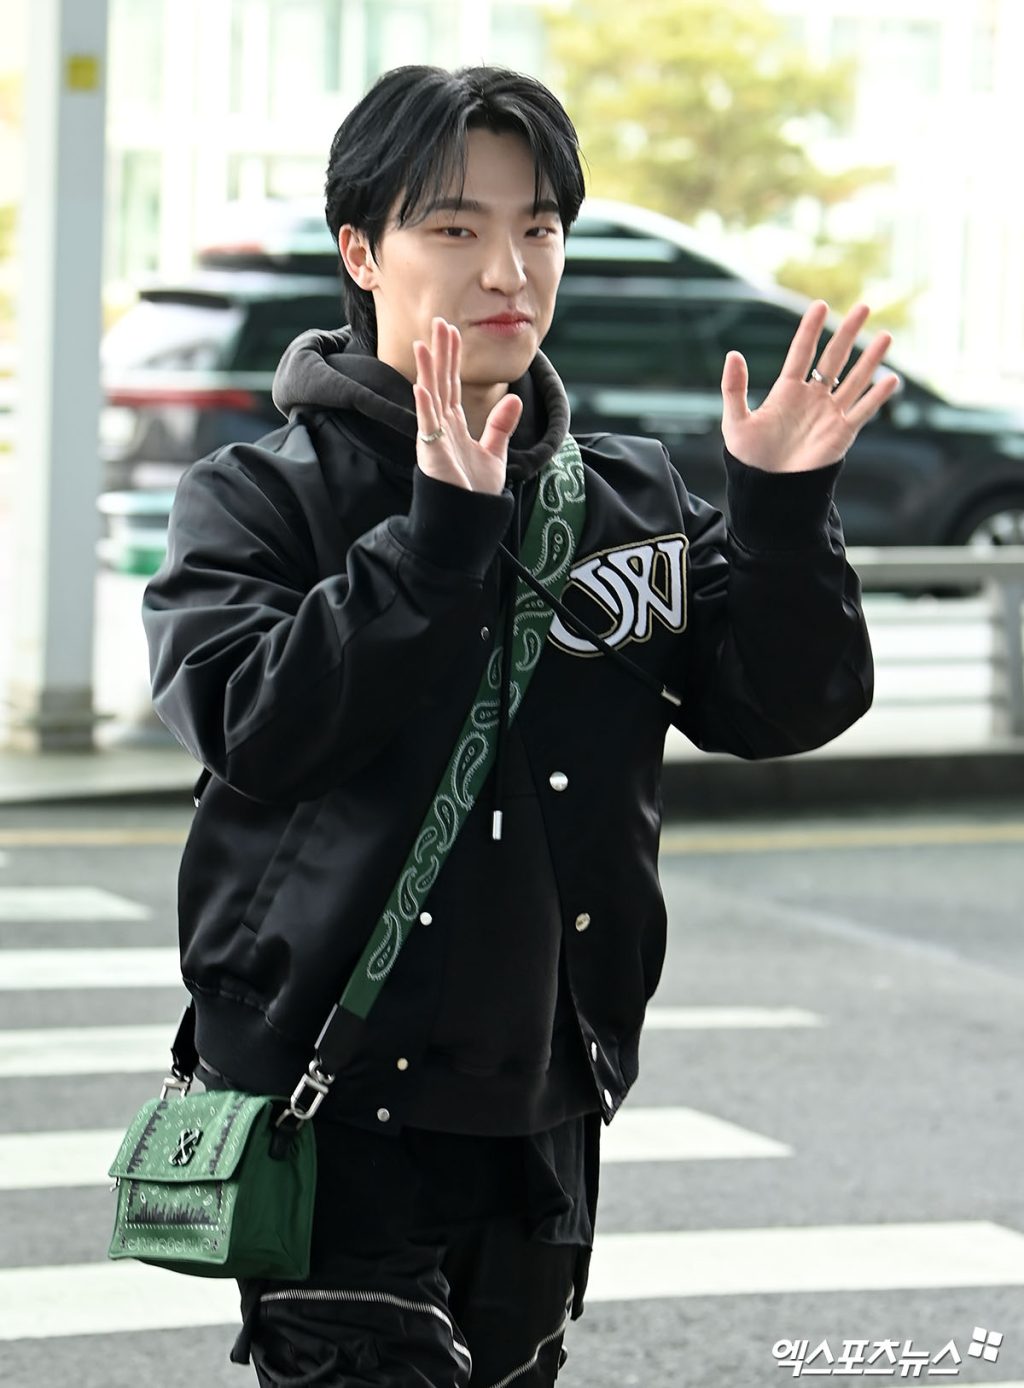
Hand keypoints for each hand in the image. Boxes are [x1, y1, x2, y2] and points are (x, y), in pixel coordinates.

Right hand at [412, 317, 522, 493]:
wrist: (468, 518)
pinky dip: (425, 406)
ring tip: (423, 344)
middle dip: (440, 352)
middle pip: (441, 381)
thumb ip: (501, 426)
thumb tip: (514, 398)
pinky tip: (422, 386)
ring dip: (427, 371)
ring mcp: (434, 437)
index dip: (452, 357)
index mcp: (454, 424)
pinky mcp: (432, 453)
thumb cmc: (474, 490)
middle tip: (438, 321)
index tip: (452, 332)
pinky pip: (428, 425)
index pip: (453, 383)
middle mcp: (441, 426)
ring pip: (431, 397)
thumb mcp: (494, 453)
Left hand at [720, 301, 900, 472]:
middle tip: (863, 307)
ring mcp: (829, 414)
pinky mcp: (842, 433)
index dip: (810, 330)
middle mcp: (812, 397)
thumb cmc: (749, 458)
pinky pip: (863, 411)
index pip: (802, 352)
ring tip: (885, 336)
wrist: (768, 490)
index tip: (819, 306)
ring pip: (854, 380)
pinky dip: (877, 396)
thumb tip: (733, 354)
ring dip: (870, 358)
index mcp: (786, 391)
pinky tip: (891, 379)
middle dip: (848, 333)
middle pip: (834, 358)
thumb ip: (733, 389)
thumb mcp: (736, 422)